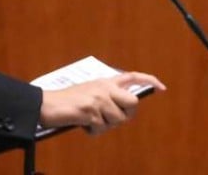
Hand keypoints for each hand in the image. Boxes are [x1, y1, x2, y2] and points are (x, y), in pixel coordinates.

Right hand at [39, 72, 165, 135]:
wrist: (46, 104)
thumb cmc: (67, 102)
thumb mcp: (90, 92)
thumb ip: (107, 97)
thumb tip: (123, 110)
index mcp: (105, 81)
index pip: (132, 76)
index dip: (149, 80)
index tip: (162, 88)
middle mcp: (104, 87)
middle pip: (132, 103)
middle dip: (125, 114)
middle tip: (110, 118)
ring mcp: (98, 98)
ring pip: (117, 119)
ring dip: (105, 125)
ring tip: (90, 120)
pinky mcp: (90, 110)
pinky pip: (101, 128)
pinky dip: (93, 131)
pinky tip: (82, 124)